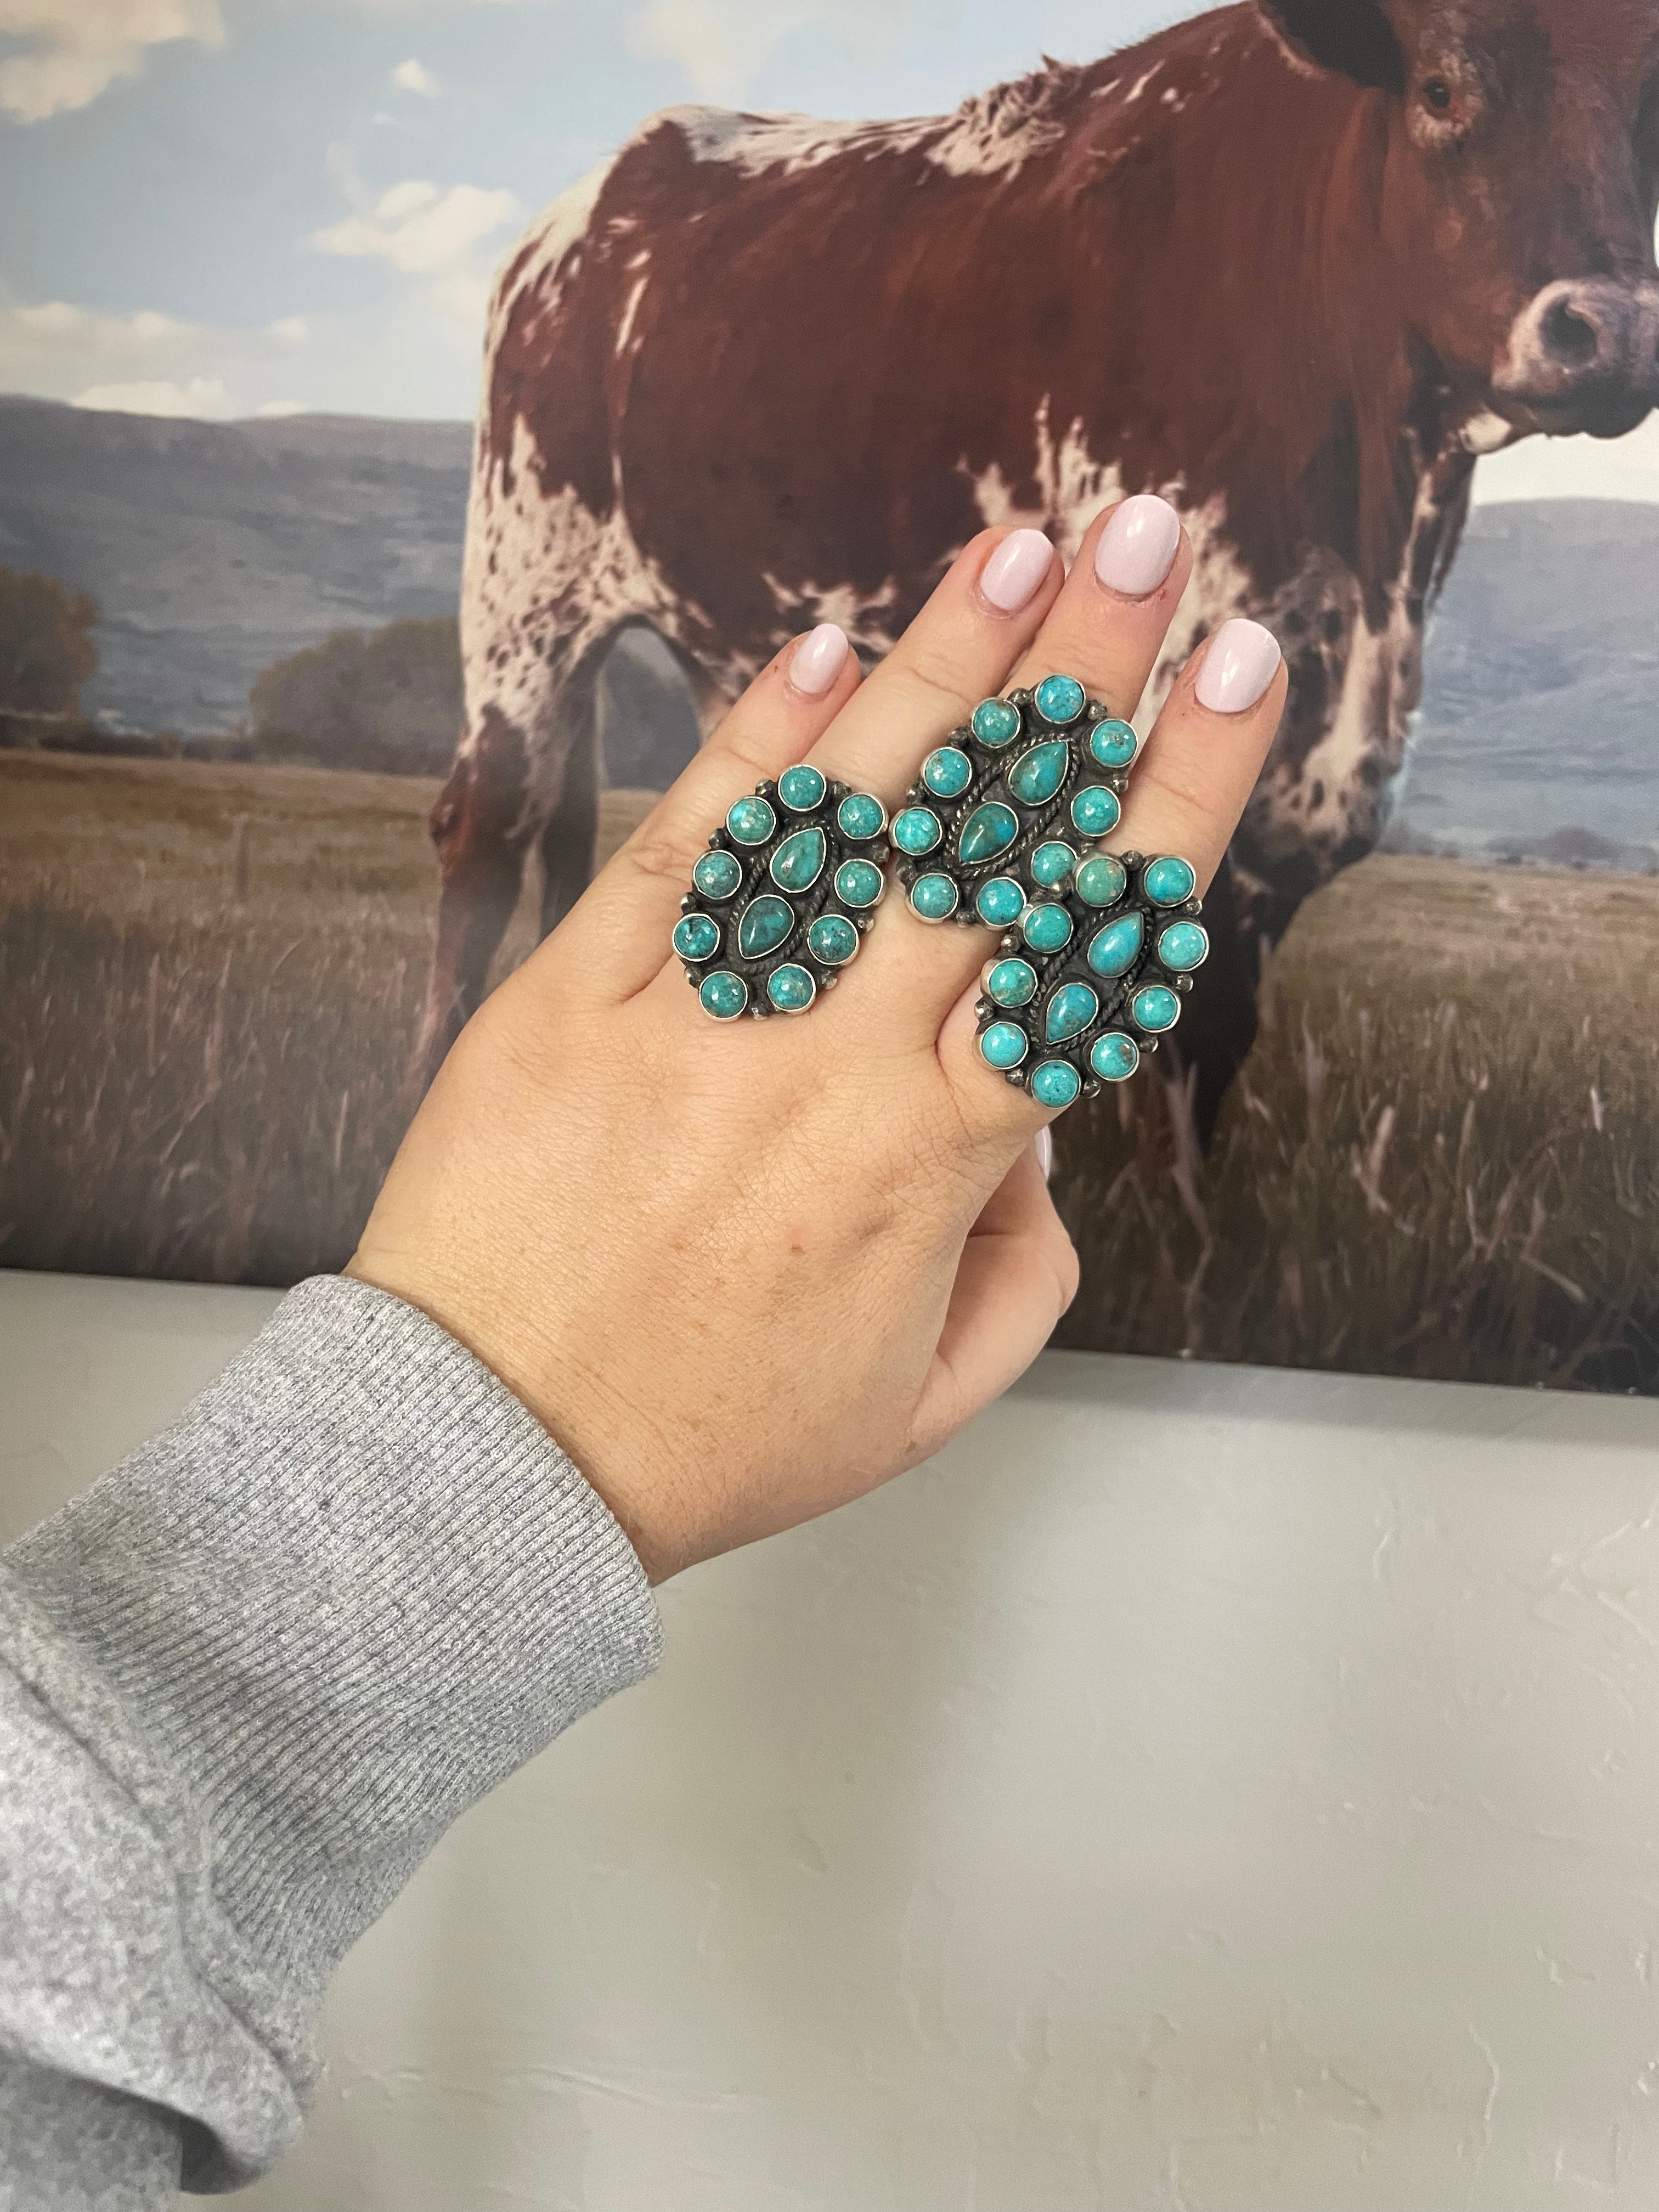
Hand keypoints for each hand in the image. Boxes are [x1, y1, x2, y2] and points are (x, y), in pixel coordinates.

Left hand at [348, 504, 1286, 1580]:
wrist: (487, 1464)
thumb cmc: (709, 1437)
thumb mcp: (921, 1402)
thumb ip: (1023, 1268)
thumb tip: (1033, 1137)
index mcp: (934, 1161)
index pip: (1090, 943)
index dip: (1176, 796)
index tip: (1235, 681)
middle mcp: (833, 1065)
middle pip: (987, 843)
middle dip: (1083, 678)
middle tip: (1154, 543)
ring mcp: (701, 1018)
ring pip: (847, 818)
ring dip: (944, 674)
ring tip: (1020, 549)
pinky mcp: (576, 998)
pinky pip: (682, 855)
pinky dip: (756, 748)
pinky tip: (825, 651)